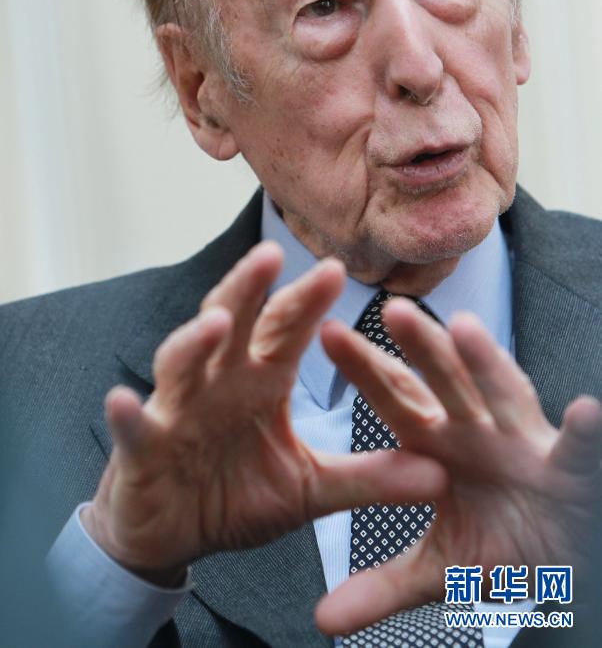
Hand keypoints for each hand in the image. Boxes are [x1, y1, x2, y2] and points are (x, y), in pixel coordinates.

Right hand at [83, 245, 445, 584]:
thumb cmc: (235, 496)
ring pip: (182, 364)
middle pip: (232, 325)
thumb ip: (368, 479)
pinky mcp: (143, 450)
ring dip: (195, 343)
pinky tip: (124, 400)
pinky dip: (129, 416)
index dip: (306, 301)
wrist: (173, 535)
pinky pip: (135, 429)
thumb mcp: (310, 489)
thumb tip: (442, 474)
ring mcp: (177, 411)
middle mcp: (217, 383)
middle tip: (272, 255)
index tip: (339, 269)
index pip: (284, 330)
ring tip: (216, 324)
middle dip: (248, 291)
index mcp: (260, 383)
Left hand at [316, 298, 601, 635]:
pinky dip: (582, 435)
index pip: (396, 400)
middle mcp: (479, 431)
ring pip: (503, 398)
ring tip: (465, 330)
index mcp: (440, 446)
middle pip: (445, 384)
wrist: (567, 559)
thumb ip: (383, 586)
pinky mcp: (572, 469)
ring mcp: (525, 444)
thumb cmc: (502, 543)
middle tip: (391, 311)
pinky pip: (576, 450)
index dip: (364, 369)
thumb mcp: (441, 569)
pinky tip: (584, 413)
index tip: (326, 333)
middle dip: (420, 349)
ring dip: (487, 366)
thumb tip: (323, 621)